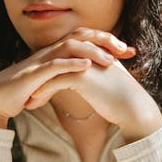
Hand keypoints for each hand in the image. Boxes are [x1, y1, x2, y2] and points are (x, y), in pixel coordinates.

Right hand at [0, 28, 134, 129]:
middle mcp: (49, 51)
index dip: (107, 42)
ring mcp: (40, 61)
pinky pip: (53, 65)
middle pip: (80, 35)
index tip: (129, 51)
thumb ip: (65, 75)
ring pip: (69, 47)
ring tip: (111, 61)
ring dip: (92, 52)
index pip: (85, 39)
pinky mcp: (32, 75)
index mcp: (55, 52)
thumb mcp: (49, 81)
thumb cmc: (22, 91)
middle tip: (126, 49)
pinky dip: (70, 64)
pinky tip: (86, 67)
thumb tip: (86, 75)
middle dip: (105, 40)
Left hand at [24, 50, 161, 143]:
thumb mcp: (108, 82)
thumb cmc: (123, 99)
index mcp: (93, 54)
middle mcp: (88, 54)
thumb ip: (98, 77)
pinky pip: (55, 82)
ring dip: (37, 86)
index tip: (39, 87)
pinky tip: (33, 102)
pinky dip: (42, 92)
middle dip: (40, 78)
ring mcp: (84, 63)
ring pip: (52, 72)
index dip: (51, 74)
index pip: (65, 60)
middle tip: (28, 91)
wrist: (133, 107)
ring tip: (28, 101)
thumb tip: (91, 84)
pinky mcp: (81, 76)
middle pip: (56, 63)